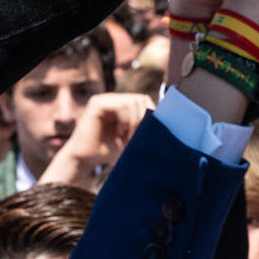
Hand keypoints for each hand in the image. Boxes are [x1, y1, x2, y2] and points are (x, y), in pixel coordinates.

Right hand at [40, 93, 154, 188]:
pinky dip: (125, 119)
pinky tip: (120, 133)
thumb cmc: (108, 152)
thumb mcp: (133, 141)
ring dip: (135, 121)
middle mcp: (115, 99)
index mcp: (124, 106)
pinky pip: (119, 105)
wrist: (85, 160)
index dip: (151, 115)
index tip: (150, 134)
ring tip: (128, 137)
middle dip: (144, 119)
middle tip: (138, 137)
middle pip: (141, 99)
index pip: (145, 101)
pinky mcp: (97, 103)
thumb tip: (173, 131)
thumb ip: (146, 132)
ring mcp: (106, 99)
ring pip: (132, 101)